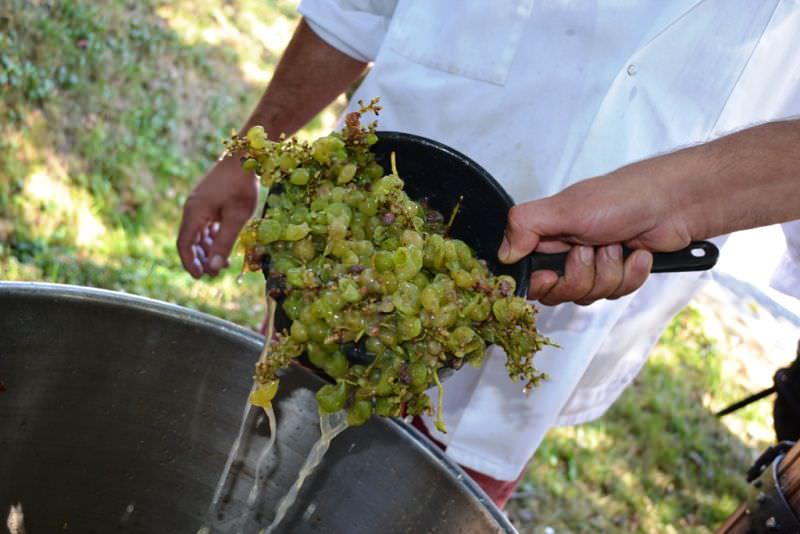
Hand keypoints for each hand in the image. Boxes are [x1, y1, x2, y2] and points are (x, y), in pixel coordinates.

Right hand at [177, 155, 257, 277]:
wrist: (244, 157)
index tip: (201, 277)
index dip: (190, 263)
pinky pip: (205, 224)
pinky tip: (224, 244)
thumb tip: (214, 268)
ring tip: (224, 262)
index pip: (184, 244)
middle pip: (189, 240)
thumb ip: (224, 243)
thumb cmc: (241, 187)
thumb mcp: (236, 218)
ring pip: (198, 233)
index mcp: (194, 213)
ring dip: (208, 249)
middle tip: (215, 273)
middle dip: (200, 259)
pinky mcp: (208, 201)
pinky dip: (212, 237)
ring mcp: (199, 204)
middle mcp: (192, 209)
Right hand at [498, 156, 692, 304]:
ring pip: (589, 295)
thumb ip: (526, 226)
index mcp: (547, 234)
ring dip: (609, 272)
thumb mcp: (567, 208)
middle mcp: (566, 251)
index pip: (528, 274)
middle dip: (580, 276)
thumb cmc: (622, 198)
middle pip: (558, 292)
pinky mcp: (620, 273)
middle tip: (591, 250)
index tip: (553, 275)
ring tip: (619, 245)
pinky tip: (638, 253)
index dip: (540, 282)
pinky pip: (616, 293)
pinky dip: (631, 274)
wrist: (676, 203)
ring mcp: (595, 264)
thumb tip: (502, 253)